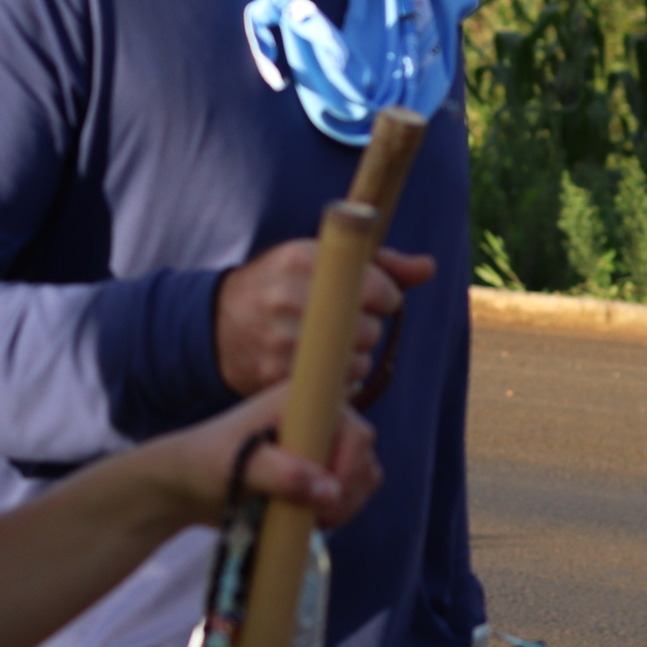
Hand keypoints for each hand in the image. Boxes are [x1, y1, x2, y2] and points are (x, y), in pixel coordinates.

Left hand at [148, 383, 381, 531]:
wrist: (186, 485)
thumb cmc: (205, 465)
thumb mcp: (237, 466)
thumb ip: (282, 475)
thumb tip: (330, 491)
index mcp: (303, 401)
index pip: (355, 431)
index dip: (348, 467)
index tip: (324, 496)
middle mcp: (319, 419)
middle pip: (364, 458)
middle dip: (345, 493)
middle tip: (312, 516)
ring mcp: (322, 446)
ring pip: (363, 478)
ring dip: (344, 505)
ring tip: (305, 518)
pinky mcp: (320, 472)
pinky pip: (351, 493)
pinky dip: (339, 510)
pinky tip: (309, 520)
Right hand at [215, 243, 436, 396]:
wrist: (219, 325)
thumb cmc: (283, 286)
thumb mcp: (320, 261)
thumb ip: (379, 263)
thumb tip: (428, 268)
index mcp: (299, 257)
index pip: (372, 285)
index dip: (385, 296)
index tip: (377, 299)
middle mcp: (285, 296)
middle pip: (366, 328)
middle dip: (368, 329)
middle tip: (348, 325)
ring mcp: (278, 339)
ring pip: (354, 362)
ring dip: (355, 359)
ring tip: (331, 346)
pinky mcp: (274, 376)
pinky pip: (334, 389)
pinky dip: (337, 383)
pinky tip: (321, 367)